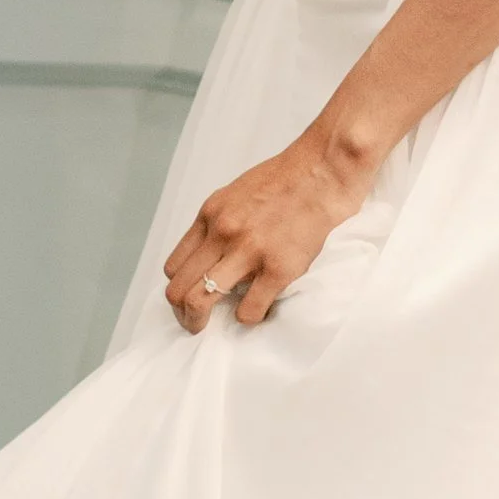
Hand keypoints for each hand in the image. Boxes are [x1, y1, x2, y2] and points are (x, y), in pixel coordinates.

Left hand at [165, 132, 376, 330]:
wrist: (324, 168)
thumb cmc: (286, 179)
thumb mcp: (237, 194)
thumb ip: (220, 223)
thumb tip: (212, 254)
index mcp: (210, 215)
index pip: (174, 266)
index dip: (178, 288)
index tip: (189, 298)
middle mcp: (222, 233)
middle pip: (179, 288)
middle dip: (182, 313)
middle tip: (194, 324)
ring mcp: (248, 251)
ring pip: (200, 301)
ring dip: (201, 322)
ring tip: (211, 330)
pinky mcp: (278, 267)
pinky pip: (249, 309)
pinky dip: (248, 317)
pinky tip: (256, 311)